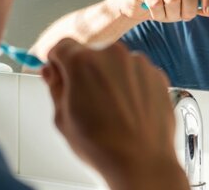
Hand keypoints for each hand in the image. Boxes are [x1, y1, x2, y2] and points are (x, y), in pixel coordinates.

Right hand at [42, 38, 188, 189]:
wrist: (142, 161)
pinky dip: (132, 86)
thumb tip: (52, 74)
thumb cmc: (104, 146)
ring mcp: (137, 63)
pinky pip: (137, 73)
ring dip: (111, 79)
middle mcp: (112, 55)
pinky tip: (128, 110)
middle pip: (91, 54)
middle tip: (86, 100)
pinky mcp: (156, 74)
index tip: (60, 71)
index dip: (57, 61)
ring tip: (111, 110)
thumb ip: (56, 88)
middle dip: (86, 72)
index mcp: (82, 62)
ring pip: (116, 63)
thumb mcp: (63, 118)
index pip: (62, 46)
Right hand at [118, 0, 208, 21]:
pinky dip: (158, 14)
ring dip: (171, 15)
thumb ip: (201, 8)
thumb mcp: (185, 7)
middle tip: (183, 17)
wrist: (137, 6)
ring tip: (166, 15)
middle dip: (188, 10)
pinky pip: (156, 3)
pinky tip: (154, 13)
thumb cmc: (164, 5)